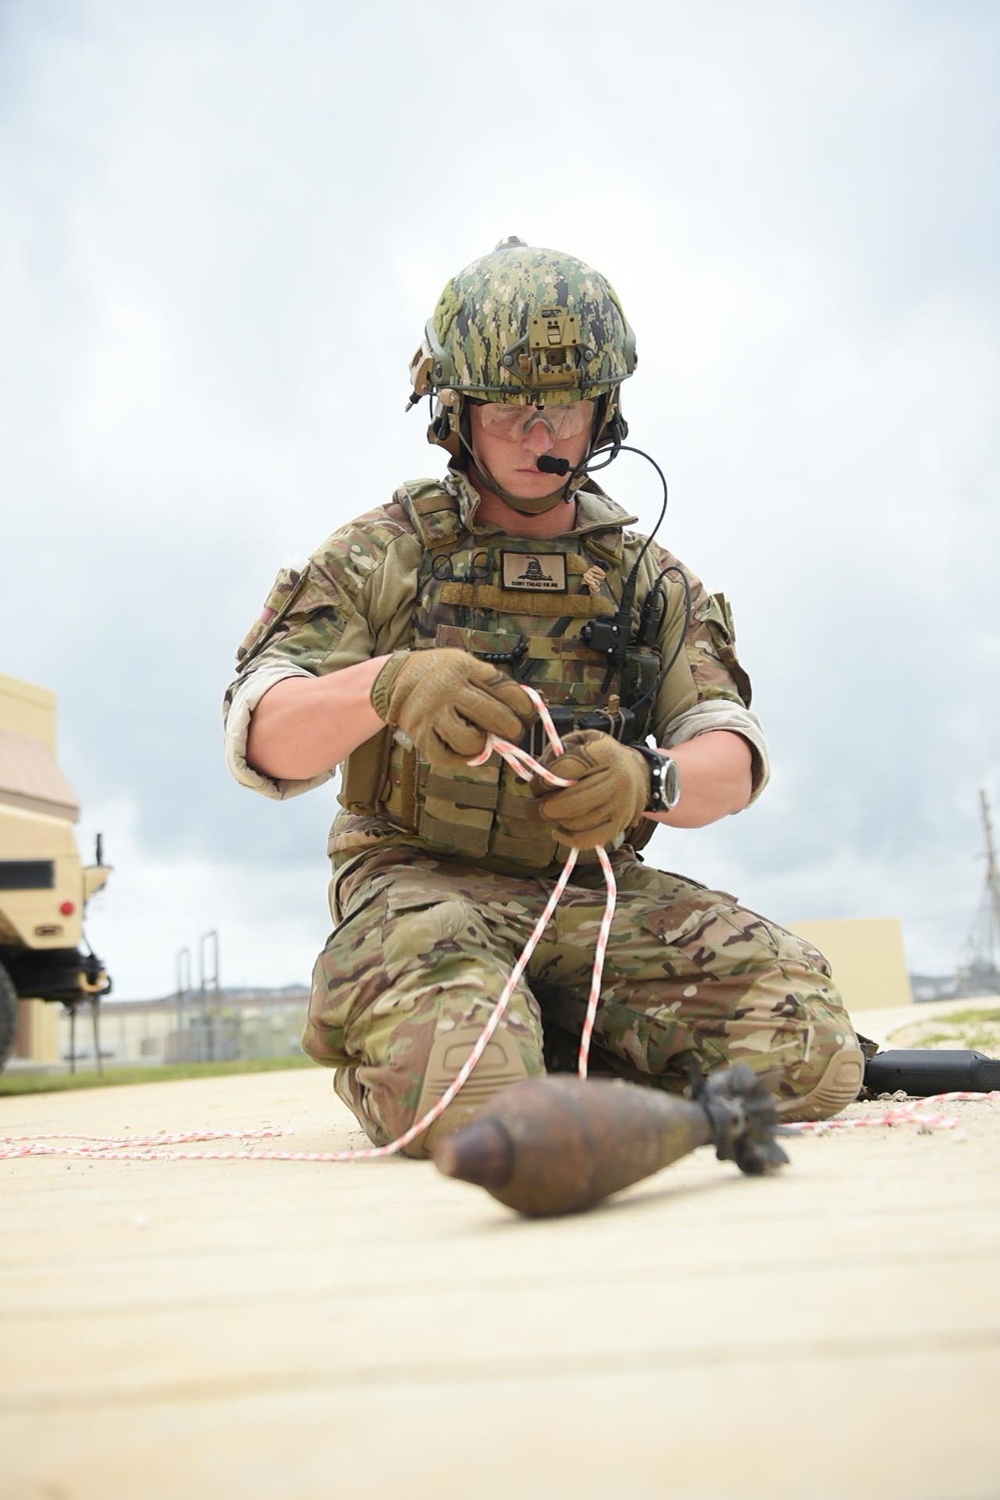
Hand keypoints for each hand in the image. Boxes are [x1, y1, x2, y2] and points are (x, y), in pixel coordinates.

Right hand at [371, 649, 533, 768]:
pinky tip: (461, 749)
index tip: (526, 716)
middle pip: (496, 718)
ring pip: (472, 741)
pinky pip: (446, 757)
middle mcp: (449, 689)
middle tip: (511, 733)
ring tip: (479, 738)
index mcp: (466, 668)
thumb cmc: (440, 673)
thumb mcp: (465, 663)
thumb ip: (490, 683)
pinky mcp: (419, 733)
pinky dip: (459, 759)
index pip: (509, 692)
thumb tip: (525, 709)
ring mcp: (432, 712)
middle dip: (512, 730)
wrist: (395, 678)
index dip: (526, 709)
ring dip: (482, 745)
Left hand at [530, 729, 648, 847]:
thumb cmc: (598, 756)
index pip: (564, 772)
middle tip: (532, 807)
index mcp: (604, 753)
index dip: (542, 782)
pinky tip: (558, 830)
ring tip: (552, 812)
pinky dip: (568, 839)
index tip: (534, 786)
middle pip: (569, 803)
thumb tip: (533, 776)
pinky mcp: (620, 825)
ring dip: (556, 820)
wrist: (636, 772)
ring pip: (576, 823)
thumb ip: (555, 753)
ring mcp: (620, 805)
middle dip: (542, 809)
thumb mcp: (579, 741)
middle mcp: (616, 780)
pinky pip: (589, 840)